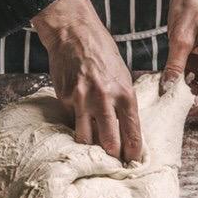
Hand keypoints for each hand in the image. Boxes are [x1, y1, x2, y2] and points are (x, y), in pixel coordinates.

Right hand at [32, 0, 141, 161]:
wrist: (74, 34)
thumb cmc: (101, 53)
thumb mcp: (122, 75)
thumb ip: (123, 101)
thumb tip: (125, 127)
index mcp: (124, 93)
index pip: (132, 132)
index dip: (133, 151)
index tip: (132, 161)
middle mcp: (104, 99)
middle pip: (109, 142)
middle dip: (112, 157)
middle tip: (114, 164)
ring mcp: (82, 100)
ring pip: (86, 138)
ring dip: (91, 147)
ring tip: (93, 152)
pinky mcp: (65, 99)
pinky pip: (72, 121)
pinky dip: (77, 125)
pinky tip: (78, 123)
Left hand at [163, 0, 197, 114]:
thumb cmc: (193, 5)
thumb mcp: (181, 35)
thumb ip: (175, 64)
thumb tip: (168, 88)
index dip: (197, 106)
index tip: (177, 110)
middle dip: (192, 107)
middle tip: (168, 108)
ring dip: (184, 99)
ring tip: (164, 99)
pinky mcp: (197, 63)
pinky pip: (190, 82)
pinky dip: (179, 88)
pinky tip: (164, 86)